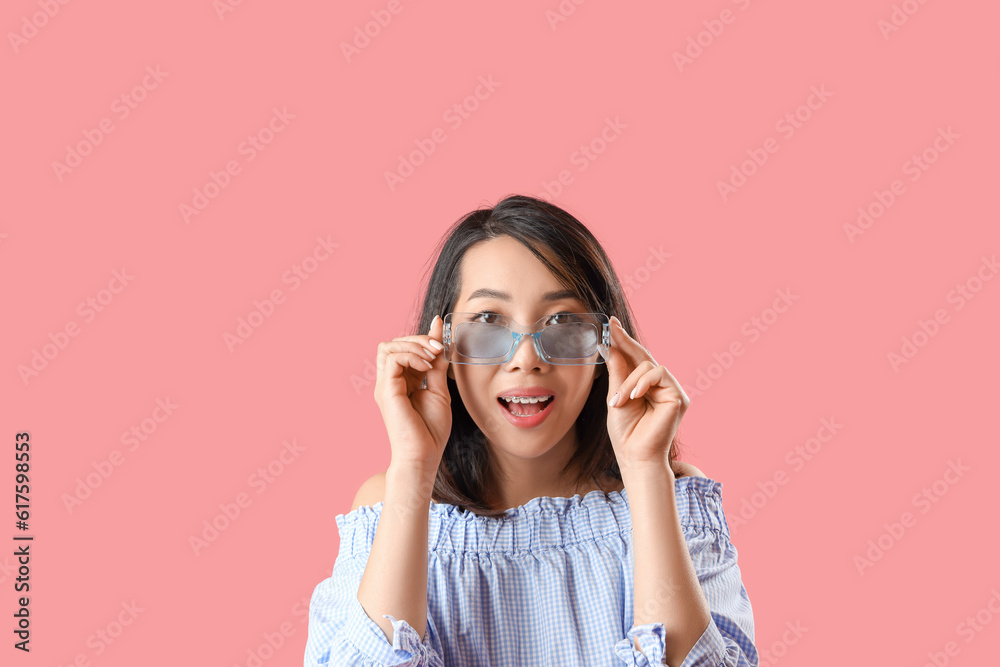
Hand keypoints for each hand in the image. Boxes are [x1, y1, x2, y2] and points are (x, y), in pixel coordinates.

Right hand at [373, 314, 451, 469]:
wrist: (424, 455)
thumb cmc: (431, 430)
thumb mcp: (439, 389)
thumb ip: (437, 364)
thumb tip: (439, 335)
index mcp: (401, 382)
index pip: (404, 349)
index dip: (423, 339)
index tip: (441, 335)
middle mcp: (389, 381)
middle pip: (394, 343)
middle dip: (419, 339)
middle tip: (439, 348)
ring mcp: (385, 385)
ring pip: (389, 346)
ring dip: (414, 345)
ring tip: (432, 357)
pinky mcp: (386, 390)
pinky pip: (393, 358)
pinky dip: (411, 356)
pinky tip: (426, 367)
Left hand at [601, 315, 688, 470]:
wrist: (635, 456)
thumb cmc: (626, 432)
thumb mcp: (616, 397)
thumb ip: (618, 373)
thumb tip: (610, 346)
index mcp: (644, 386)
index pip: (634, 359)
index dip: (623, 341)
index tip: (610, 324)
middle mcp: (660, 385)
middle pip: (643, 355)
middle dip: (625, 341)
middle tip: (611, 328)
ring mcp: (670, 390)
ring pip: (648, 365)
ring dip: (629, 381)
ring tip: (618, 401)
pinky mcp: (678, 396)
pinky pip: (660, 373)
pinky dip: (643, 382)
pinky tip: (633, 397)